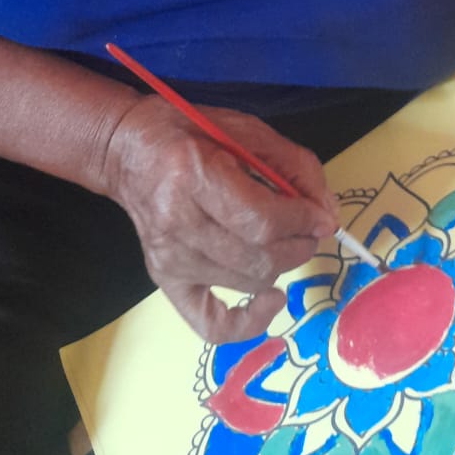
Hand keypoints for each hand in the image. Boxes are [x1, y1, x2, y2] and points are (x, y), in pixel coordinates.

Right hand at [102, 96, 336, 341]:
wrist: (127, 151)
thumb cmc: (188, 131)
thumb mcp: (246, 130)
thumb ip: (294, 165)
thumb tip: (327, 213)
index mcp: (194, 174)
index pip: (260, 220)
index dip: (302, 222)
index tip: (322, 218)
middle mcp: (177, 221)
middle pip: (257, 257)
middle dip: (298, 246)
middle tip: (308, 229)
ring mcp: (168, 257)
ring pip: (246, 282)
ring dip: (280, 267)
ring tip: (285, 242)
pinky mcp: (163, 279)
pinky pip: (210, 324)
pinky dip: (247, 323)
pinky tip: (271, 299)